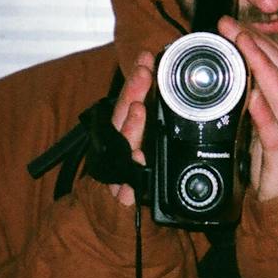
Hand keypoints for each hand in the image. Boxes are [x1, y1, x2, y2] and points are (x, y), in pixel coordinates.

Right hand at [107, 51, 155, 205]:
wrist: (114, 219)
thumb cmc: (134, 175)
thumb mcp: (145, 142)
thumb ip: (149, 114)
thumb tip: (162, 78)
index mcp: (127, 132)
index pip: (130, 99)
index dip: (138, 78)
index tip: (148, 57)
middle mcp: (118, 148)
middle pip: (123, 117)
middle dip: (133, 93)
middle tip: (144, 72)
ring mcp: (118, 172)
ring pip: (122, 147)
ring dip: (130, 127)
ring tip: (139, 109)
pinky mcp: (122, 197)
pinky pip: (126, 186)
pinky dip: (131, 173)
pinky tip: (137, 160)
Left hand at [218, 17, 277, 200]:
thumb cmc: (271, 171)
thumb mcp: (261, 132)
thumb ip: (253, 107)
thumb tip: (232, 79)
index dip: (259, 42)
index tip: (233, 25)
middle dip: (258, 45)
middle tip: (231, 26)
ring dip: (262, 68)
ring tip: (242, 47)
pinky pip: (276, 136)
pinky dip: (264, 115)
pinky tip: (252, 98)